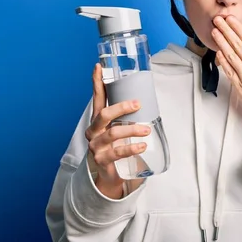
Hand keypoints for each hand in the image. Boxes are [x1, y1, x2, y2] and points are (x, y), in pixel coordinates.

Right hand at [84, 63, 149, 198]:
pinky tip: (142, 145)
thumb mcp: (119, 129)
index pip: (97, 98)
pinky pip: (118, 152)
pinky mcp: (102, 159)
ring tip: (146, 130)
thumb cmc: (117, 147)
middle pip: (104, 114)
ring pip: (113, 133)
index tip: (98, 66)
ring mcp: (96, 146)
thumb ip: (126, 116)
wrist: (110, 175)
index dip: (97, 82)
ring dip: (132, 129)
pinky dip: (132, 148)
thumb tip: (147, 99)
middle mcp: (94, 131)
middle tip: (137, 104)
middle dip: (121, 107)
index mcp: (98, 120)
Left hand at [211, 15, 241, 139]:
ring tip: (214, 32)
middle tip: (217, 20)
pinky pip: (229, 71)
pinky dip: (223, 60)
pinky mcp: (240, 88)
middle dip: (226, 30)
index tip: (230, 19)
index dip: (237, 28)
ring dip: (221, 42)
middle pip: (237, 45)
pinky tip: (218, 52)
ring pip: (230, 56)